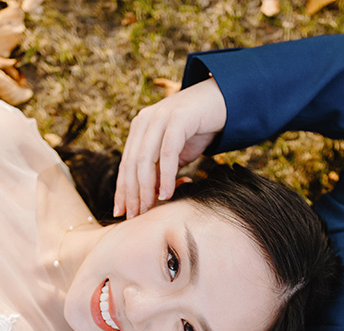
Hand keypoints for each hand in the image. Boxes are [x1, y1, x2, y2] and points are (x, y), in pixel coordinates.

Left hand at [113, 78, 226, 218]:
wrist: (222, 101)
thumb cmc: (198, 129)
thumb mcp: (174, 152)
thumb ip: (160, 170)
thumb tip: (148, 198)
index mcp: (140, 127)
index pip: (125, 163)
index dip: (122, 189)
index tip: (121, 212)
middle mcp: (145, 120)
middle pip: (131, 164)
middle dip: (131, 193)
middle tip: (134, 216)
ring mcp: (160, 117)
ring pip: (145, 160)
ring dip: (146, 189)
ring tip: (148, 209)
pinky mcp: (178, 118)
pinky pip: (167, 153)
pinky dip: (165, 176)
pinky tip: (166, 194)